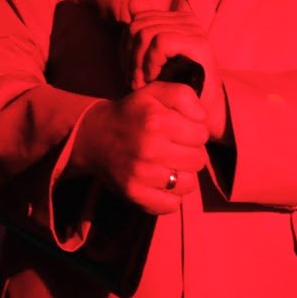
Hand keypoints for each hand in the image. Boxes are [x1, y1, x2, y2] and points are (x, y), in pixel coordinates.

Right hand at [71, 81, 209, 214]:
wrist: (94, 136)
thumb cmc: (132, 113)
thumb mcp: (156, 92)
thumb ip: (184, 96)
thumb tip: (202, 118)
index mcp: (157, 121)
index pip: (202, 135)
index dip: (195, 131)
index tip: (180, 131)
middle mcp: (149, 149)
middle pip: (199, 160)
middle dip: (191, 152)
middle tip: (174, 147)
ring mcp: (141, 175)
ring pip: (189, 184)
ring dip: (183, 175)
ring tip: (168, 164)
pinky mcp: (134, 194)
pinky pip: (171, 205)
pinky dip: (171, 197)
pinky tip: (161, 182)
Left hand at [127, 0, 225, 140]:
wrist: (195, 111)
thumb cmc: (172, 85)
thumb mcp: (150, 56)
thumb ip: (143, 28)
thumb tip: (134, 0)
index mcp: (178, 17)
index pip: (138, 16)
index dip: (127, 42)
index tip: (131, 67)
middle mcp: (188, 19)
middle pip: (139, 24)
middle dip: (129, 55)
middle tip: (133, 80)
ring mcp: (195, 30)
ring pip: (147, 33)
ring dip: (138, 63)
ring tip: (141, 82)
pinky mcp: (198, 44)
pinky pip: (160, 43)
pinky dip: (150, 62)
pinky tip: (153, 78)